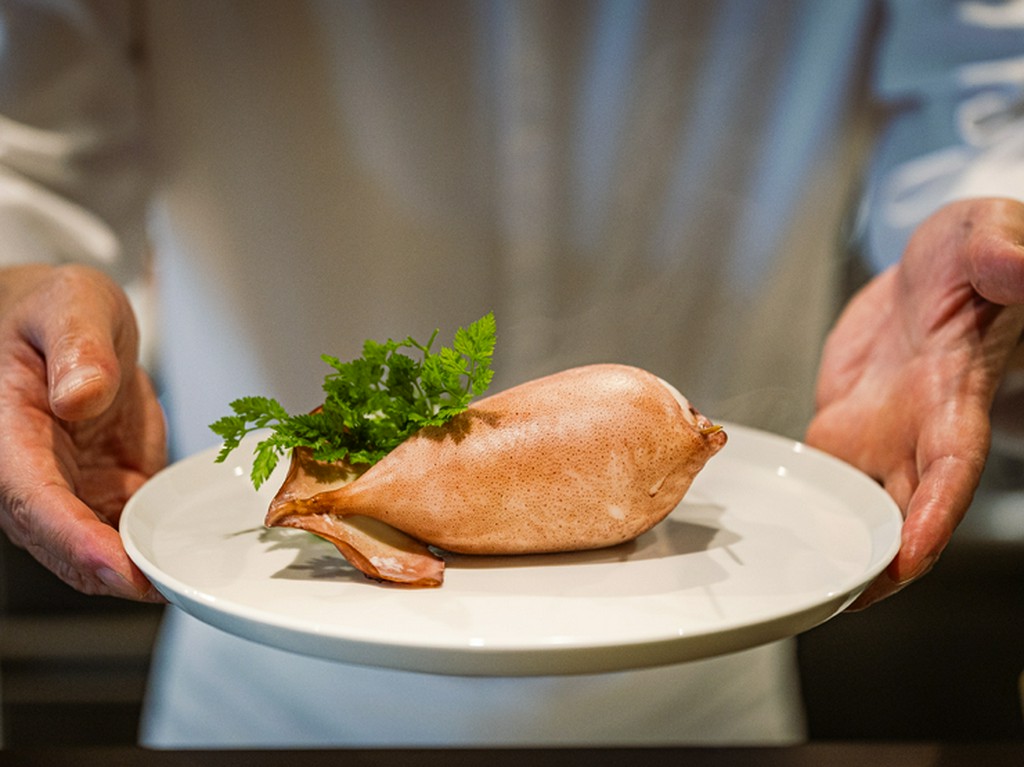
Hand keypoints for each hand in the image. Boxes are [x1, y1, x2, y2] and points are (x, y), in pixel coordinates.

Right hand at [0, 264, 166, 599]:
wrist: (59, 325)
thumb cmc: (51, 311)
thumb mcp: (71, 304)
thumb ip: (78, 347)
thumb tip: (81, 396)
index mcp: (5, 431)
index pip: (33, 497)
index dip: (74, 539)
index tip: (119, 568)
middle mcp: (26, 472)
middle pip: (60, 540)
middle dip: (111, 571)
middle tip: (168, 587)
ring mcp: (64, 487)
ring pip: (89, 549)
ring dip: (132, 570)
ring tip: (185, 581)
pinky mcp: (98, 490)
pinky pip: (121, 531)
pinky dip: (149, 549)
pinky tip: (186, 558)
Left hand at [806, 198, 1023, 609]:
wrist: (930, 263)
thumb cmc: (973, 256)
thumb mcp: (987, 240)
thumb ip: (1001, 257)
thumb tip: (1013, 263)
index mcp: (955, 399)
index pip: (949, 474)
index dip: (931, 521)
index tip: (904, 561)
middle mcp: (917, 430)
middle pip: (900, 513)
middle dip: (876, 562)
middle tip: (830, 600)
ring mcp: (878, 431)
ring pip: (858, 506)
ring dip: (836, 545)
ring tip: (794, 587)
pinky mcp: (844, 422)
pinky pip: (822, 476)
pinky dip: (804, 508)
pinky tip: (772, 534)